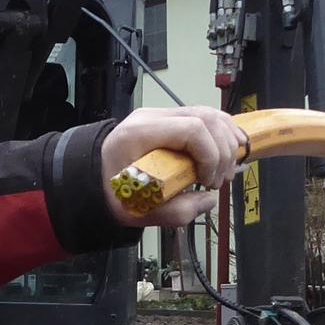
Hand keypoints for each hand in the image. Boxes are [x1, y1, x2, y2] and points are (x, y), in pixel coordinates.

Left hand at [98, 106, 246, 227]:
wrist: (92, 178)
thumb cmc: (113, 193)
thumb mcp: (140, 211)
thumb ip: (176, 212)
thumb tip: (209, 200)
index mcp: (140, 133)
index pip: (193, 128)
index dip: (211, 155)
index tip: (209, 182)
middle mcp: (151, 117)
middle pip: (205, 118)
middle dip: (223, 151)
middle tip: (221, 180)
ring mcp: (161, 115)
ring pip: (208, 113)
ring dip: (227, 141)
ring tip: (228, 170)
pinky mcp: (169, 121)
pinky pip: (203, 117)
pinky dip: (222, 133)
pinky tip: (231, 149)